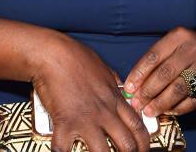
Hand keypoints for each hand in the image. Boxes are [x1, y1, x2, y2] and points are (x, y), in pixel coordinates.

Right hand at [31, 34, 149, 151]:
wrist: (52, 53)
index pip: (139, 127)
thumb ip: (114, 84)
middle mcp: (103, 111)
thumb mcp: (103, 68)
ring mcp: (85, 119)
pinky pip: (65, 149)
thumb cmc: (75, 56)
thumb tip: (120, 90)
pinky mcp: (64, 123)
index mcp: (114, 98)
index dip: (144, 144)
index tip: (141, 150)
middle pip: (127, 145)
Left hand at [123, 27, 195, 117]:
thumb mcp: (172, 43)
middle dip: (148, 91)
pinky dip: (178, 108)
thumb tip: (135, 84)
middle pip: (165, 73)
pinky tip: (167, 111)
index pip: (154, 56)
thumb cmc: (187, 47)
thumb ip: (155, 60)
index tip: (129, 87)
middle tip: (137, 103)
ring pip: (178, 89)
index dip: (139, 73)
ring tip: (149, 111)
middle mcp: (192, 49)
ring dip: (161, 102)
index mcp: (178, 36)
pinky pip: (193, 100)